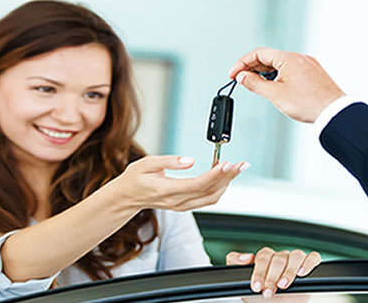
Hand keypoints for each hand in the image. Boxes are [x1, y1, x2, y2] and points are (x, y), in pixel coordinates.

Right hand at [107, 155, 247, 210]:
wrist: (126, 198)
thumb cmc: (133, 179)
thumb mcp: (145, 164)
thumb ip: (168, 161)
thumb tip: (189, 160)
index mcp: (167, 190)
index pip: (198, 184)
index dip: (215, 175)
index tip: (227, 163)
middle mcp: (177, 201)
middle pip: (210, 191)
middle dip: (228, 177)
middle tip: (241, 164)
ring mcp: (182, 206)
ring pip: (212, 198)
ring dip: (226, 183)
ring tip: (236, 168)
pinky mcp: (184, 205)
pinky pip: (207, 199)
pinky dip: (219, 188)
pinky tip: (223, 176)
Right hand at [227, 47, 345, 122]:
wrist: (334, 112)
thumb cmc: (309, 104)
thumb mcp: (275, 95)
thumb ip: (255, 84)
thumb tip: (242, 76)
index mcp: (289, 58)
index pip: (258, 54)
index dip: (242, 64)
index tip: (234, 75)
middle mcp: (299, 58)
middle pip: (269, 58)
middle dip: (253, 69)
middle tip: (242, 81)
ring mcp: (308, 65)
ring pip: (280, 64)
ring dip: (266, 74)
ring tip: (259, 87)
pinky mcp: (313, 74)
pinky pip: (291, 70)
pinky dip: (279, 77)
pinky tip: (277, 88)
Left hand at [227, 247, 321, 298]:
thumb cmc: (262, 299)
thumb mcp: (244, 284)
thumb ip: (235, 265)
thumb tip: (246, 256)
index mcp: (266, 259)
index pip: (264, 256)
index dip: (259, 271)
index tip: (256, 287)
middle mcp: (281, 258)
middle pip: (278, 258)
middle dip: (271, 277)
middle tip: (268, 292)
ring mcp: (295, 262)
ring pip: (296, 255)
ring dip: (288, 272)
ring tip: (283, 286)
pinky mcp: (310, 268)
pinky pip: (313, 258)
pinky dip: (308, 263)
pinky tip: (301, 273)